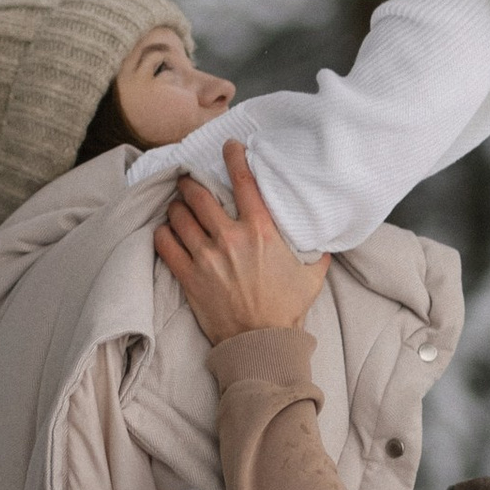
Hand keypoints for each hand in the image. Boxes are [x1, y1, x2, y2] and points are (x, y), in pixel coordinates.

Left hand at [155, 138, 328, 341]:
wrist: (261, 342)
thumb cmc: (286, 309)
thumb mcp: (312, 275)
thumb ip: (316, 251)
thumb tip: (325, 238)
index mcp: (261, 231)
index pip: (243, 180)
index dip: (233, 157)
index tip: (228, 147)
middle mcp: (230, 238)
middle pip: (199, 193)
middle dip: (191, 183)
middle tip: (189, 182)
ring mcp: (205, 256)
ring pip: (178, 214)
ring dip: (176, 206)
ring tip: (178, 206)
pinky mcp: (188, 275)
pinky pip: (164, 242)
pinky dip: (163, 232)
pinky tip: (167, 231)